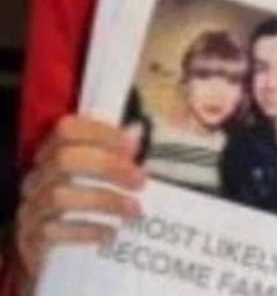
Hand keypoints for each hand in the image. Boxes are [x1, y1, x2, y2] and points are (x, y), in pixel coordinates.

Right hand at [16, 115, 145, 281]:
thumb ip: (114, 154)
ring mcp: (30, 208)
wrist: (51, 252)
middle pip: (64, 160)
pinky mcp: (31, 239)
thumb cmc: (79, 202)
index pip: (66, 129)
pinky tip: (110, 233)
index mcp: (50, 152)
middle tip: (140, 181)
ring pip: (60, 197)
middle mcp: (36, 176)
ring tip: (134, 209)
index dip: (100, 132)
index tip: (133, 145)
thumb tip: (136, 134)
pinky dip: (86, 230)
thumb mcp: (94, 174)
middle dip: (107, 166)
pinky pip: (54, 232)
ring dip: (105, 201)